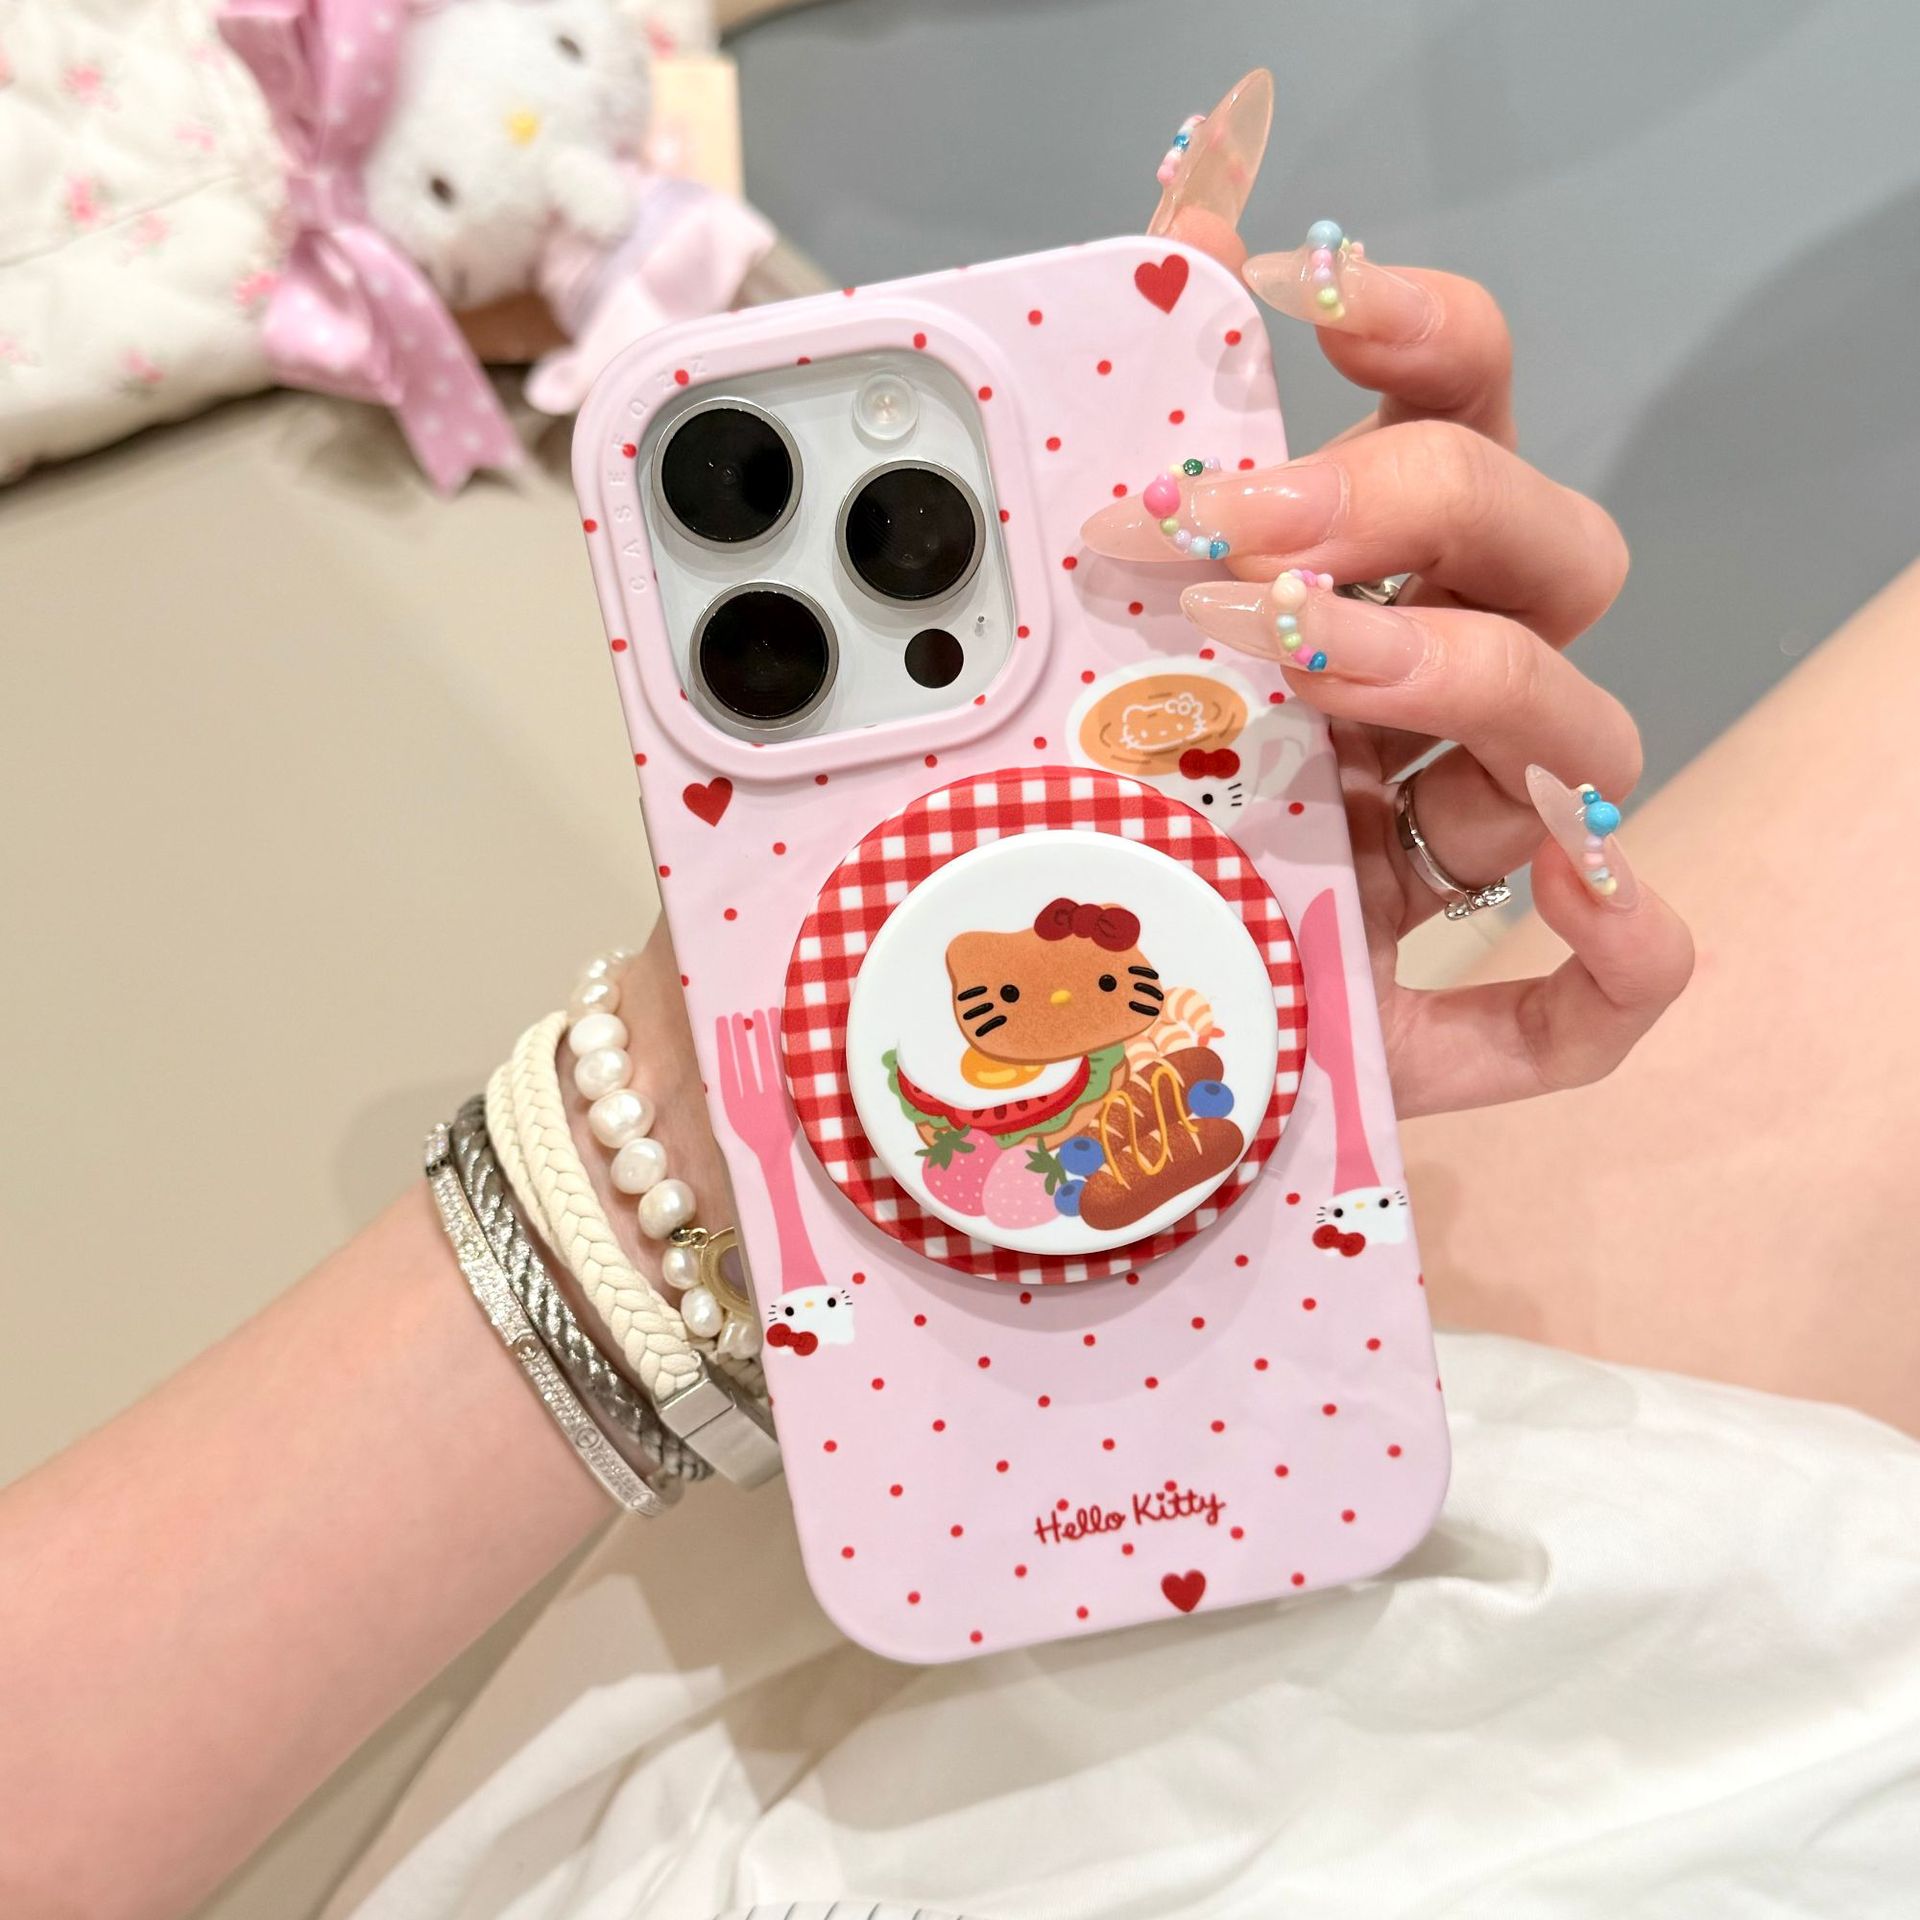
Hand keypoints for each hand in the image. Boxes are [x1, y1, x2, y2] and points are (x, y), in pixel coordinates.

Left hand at [1085, 70, 1691, 1117]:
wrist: (1012, 1019)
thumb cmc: (1026, 814)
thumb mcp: (1033, 641)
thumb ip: (1092, 468)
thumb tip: (1147, 240)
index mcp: (1341, 593)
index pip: (1455, 415)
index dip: (1417, 333)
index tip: (1292, 294)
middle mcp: (1414, 709)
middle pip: (1547, 553)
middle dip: (1421, 509)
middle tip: (1246, 534)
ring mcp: (1440, 858)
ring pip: (1590, 743)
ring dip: (1481, 681)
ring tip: (1317, 681)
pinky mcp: (1442, 1010)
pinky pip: (1606, 996)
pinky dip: (1622, 952)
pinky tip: (1567, 906)